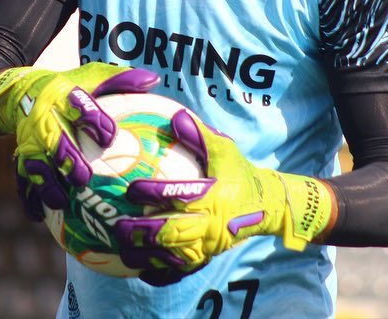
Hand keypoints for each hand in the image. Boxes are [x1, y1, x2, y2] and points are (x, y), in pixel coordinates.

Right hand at [0, 63, 158, 214]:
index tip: (109, 137)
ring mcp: (28, 140)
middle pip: (53, 138)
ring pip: (34, 163)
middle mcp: (43, 119)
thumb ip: (120, 80)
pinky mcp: (19, 155)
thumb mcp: (91, 76)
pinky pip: (21, 178)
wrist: (21, 90)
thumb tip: (153, 79)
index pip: (78, 106)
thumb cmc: (68, 86)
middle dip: (65, 158)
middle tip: (82, 178)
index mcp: (62, 97)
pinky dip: (28, 197)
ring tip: (60, 202)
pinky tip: (37, 215)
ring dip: (45, 183)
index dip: (92, 120)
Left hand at [114, 109, 333, 284]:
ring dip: (147, 255)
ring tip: (123, 251)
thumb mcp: (225, 151)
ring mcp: (209, 245)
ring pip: (174, 255)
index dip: (153, 194)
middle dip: (143, 231)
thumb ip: (200, 136)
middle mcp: (209, 224)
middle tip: (119, 227)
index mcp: (212, 196)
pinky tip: (141, 271)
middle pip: (172, 232)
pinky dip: (162, 272)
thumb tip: (176, 117)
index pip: (179, 196)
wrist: (268, 206)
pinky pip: (183, 269)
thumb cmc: (241, 174)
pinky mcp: (208, 257)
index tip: (131, 190)